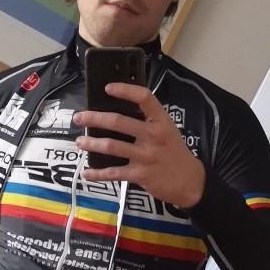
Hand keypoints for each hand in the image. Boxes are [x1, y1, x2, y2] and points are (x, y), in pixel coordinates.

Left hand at [74, 83, 205, 208]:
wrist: (190, 181)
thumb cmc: (175, 153)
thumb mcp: (168, 130)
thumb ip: (149, 121)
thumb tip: (119, 114)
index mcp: (161, 121)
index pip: (143, 98)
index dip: (125, 90)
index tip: (107, 88)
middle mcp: (153, 135)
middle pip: (118, 121)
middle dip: (94, 118)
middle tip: (79, 117)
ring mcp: (146, 155)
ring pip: (111, 146)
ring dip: (92, 143)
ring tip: (80, 142)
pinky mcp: (140, 174)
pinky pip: (113, 173)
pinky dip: (97, 173)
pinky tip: (87, 173)